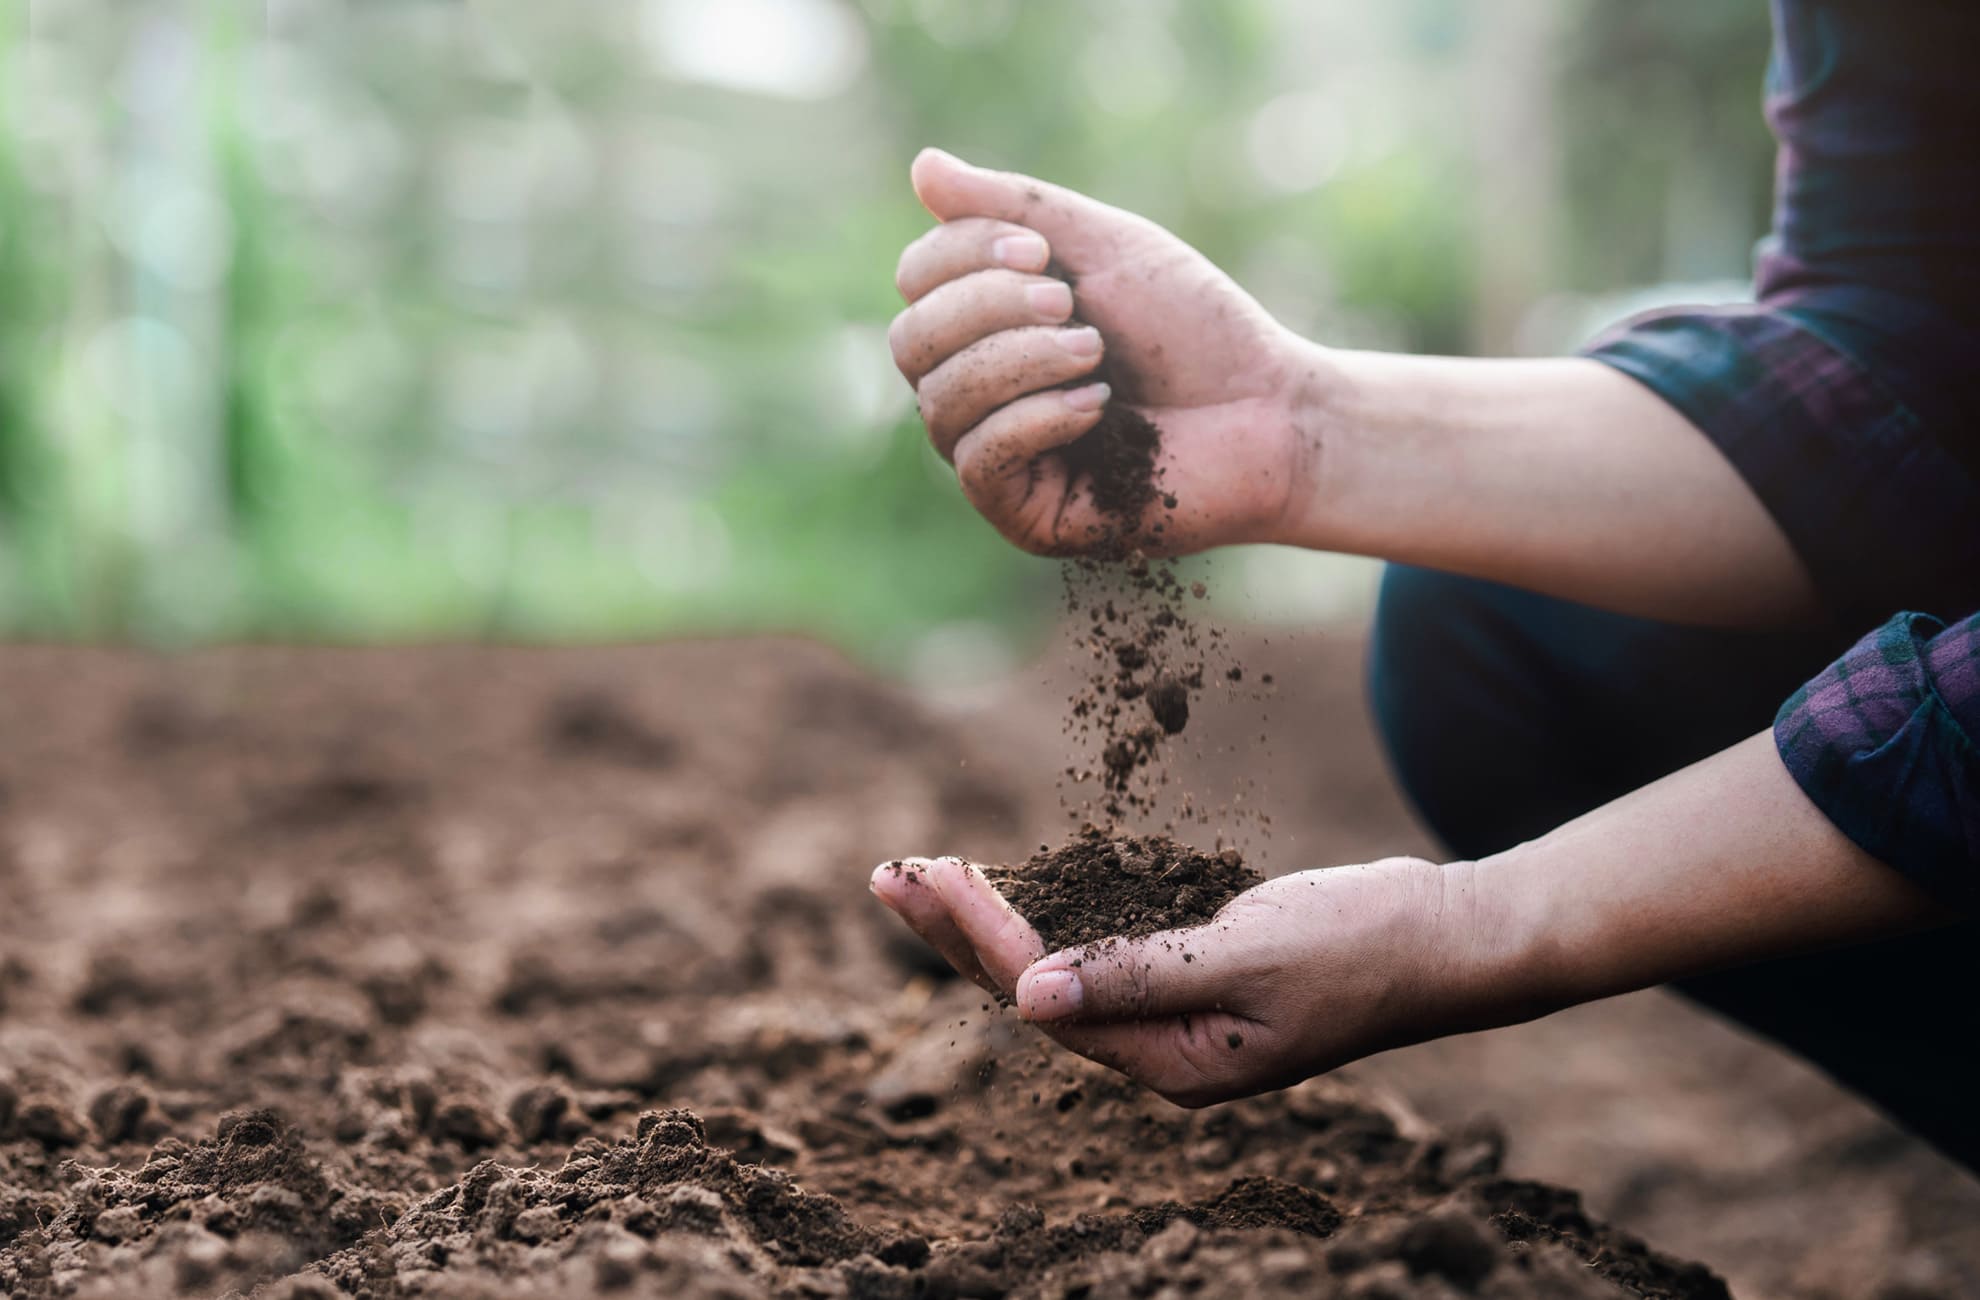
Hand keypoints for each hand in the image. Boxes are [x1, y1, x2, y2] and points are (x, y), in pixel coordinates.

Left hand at [870, 854, 1515, 1107]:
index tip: (925, 875)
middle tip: (888, 872)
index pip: (1046, 1000)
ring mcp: (1178, 1017)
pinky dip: (1049, 916)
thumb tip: (1028, 998)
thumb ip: (1140, 976)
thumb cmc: (1364, 945)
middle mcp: (1163, 1052)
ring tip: (922, 877)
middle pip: (1032, 994)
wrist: (1449, 937)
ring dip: (991, 923)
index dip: (979, 937)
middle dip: (956, 933)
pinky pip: (1098, 952)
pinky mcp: (1193, 977)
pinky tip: (1011, 891)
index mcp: (1174, 1064)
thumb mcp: (1250, 959)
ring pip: (1057, 972)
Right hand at [890, 148, 1322, 556]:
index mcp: (988, 325)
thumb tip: (921, 168)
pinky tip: (1097, 404)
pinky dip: (1034, 419)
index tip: (1041, 251)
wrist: (1271, 410)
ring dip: (1020, 361)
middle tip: (1069, 303)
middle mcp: (978, 392)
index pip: (916, 283)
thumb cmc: (1195, 329)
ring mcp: (997, 458)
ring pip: (941, 402)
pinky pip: (980, 462)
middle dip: (986, 309)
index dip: (961, 255)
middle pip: (912, 343)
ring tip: (1094, 353)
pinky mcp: (1025, 515)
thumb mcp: (1104, 247)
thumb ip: (1014, 208)